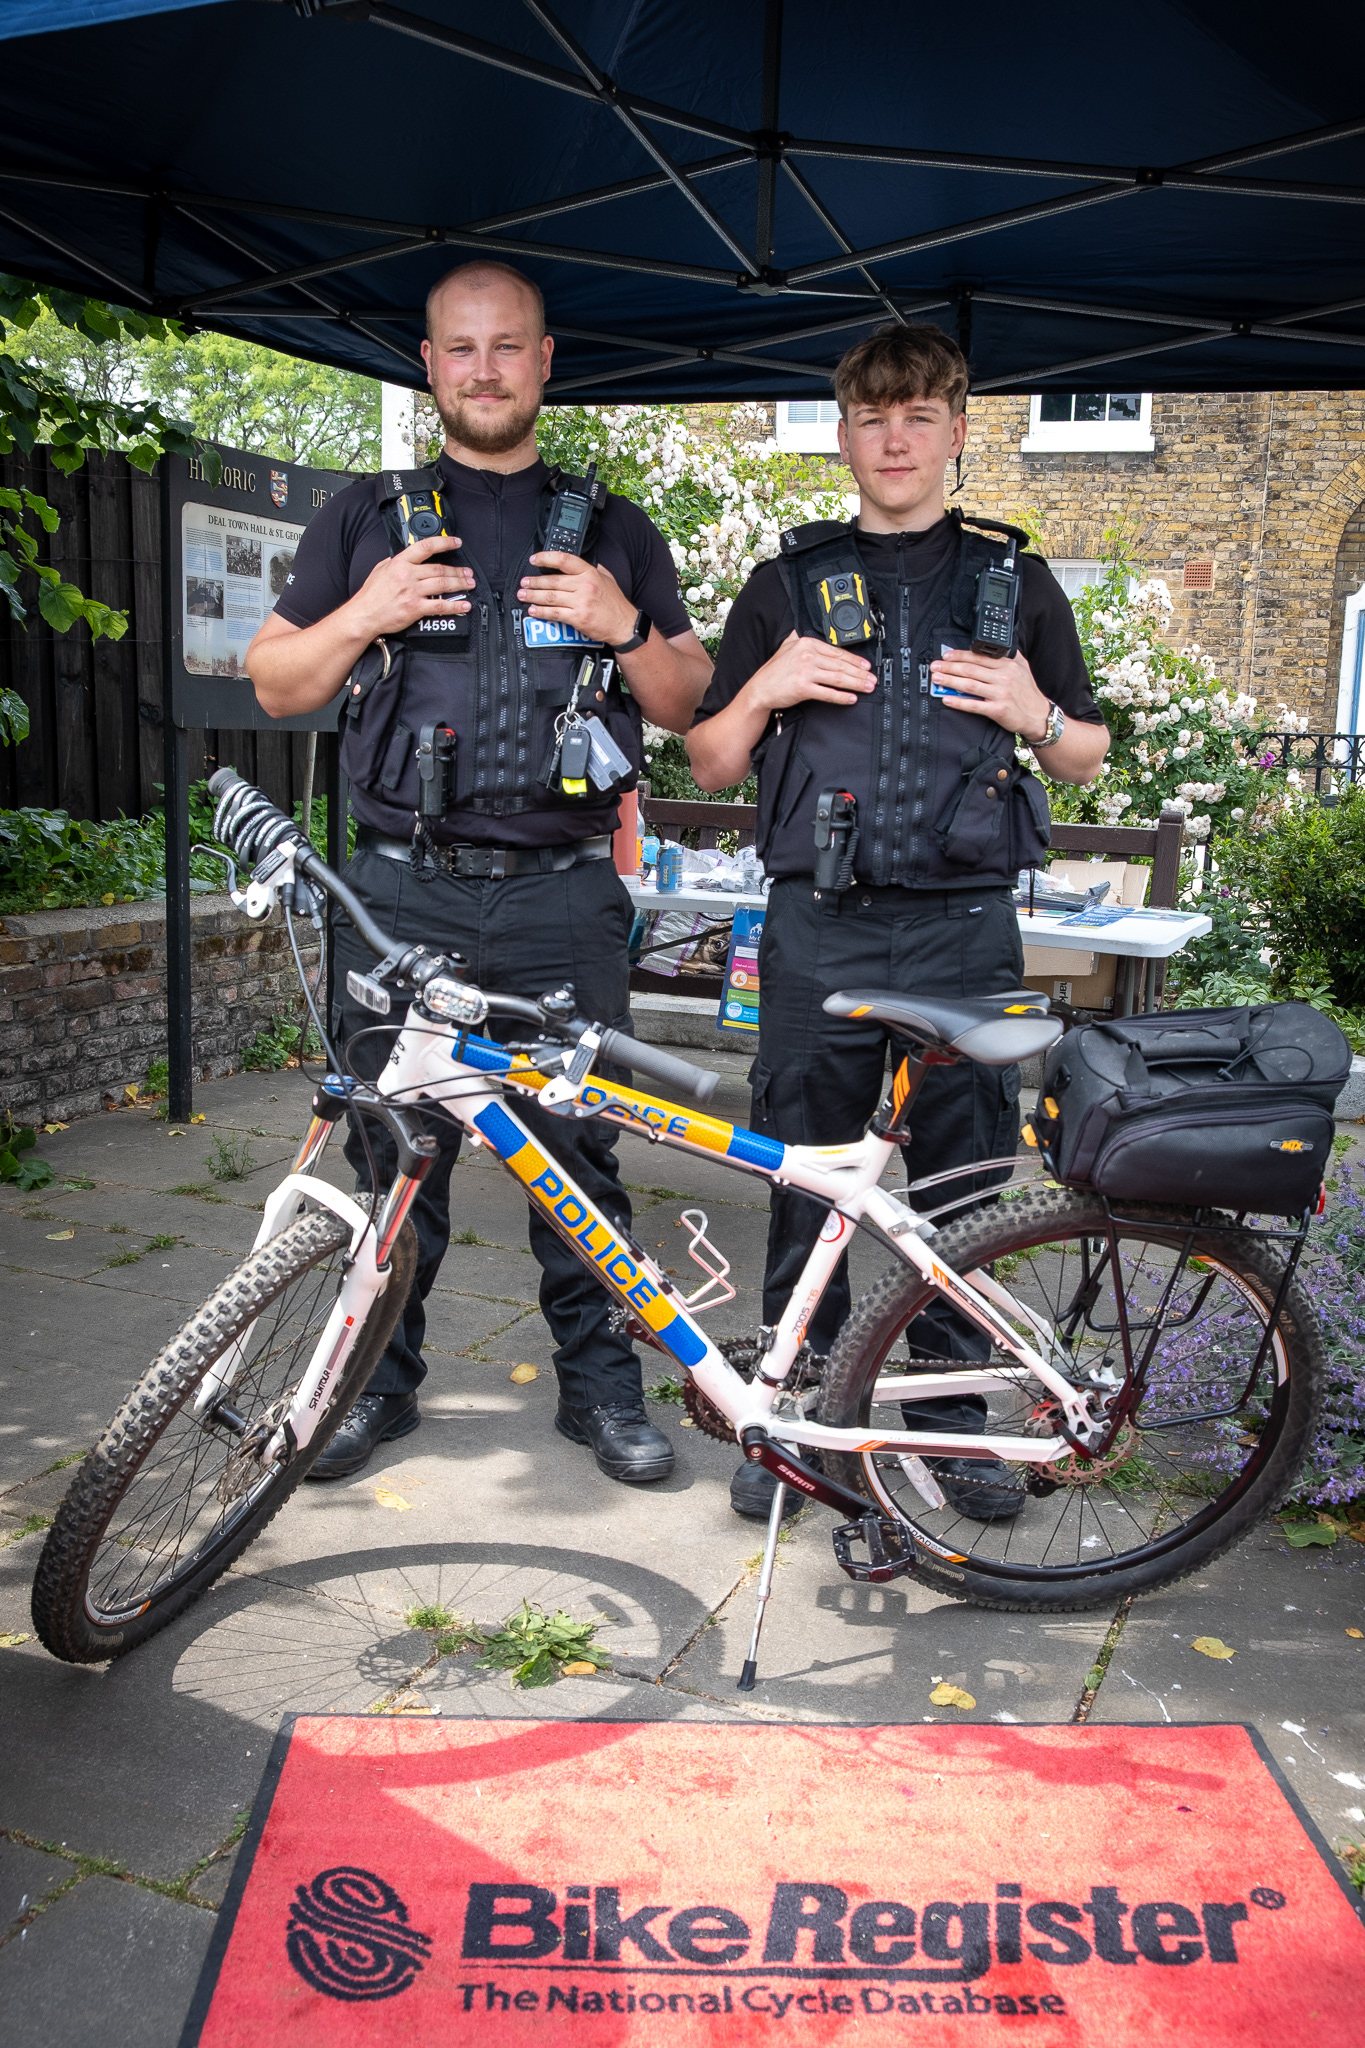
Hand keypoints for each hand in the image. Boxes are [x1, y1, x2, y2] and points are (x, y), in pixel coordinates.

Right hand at [346, 535, 474, 638]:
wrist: (364, 615)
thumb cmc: (371, 596)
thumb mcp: (380, 569)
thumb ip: (395, 562)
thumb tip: (407, 558)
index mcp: (400, 563)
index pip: (426, 547)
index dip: (444, 543)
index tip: (456, 542)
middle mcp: (407, 575)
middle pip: (439, 569)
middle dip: (458, 571)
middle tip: (468, 572)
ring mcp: (412, 592)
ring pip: (442, 584)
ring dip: (460, 584)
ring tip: (469, 584)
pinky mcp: (415, 608)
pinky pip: (440, 605)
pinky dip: (455, 605)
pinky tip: (464, 605)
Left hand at [518, 553, 638, 644]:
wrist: (624, 625)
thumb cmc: (615, 603)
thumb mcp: (607, 578)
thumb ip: (592, 568)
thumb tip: (576, 563)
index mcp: (590, 573)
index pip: (563, 560)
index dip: (546, 558)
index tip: (534, 559)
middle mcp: (584, 585)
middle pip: (552, 581)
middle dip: (534, 582)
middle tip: (524, 582)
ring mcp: (581, 602)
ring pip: (550, 597)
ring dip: (533, 596)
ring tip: (523, 595)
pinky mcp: (578, 618)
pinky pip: (554, 613)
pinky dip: (541, 612)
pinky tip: (533, 610)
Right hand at [746, 631, 876, 713]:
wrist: (760, 689)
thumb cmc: (774, 671)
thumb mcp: (786, 646)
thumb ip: (799, 637)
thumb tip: (807, 628)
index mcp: (807, 644)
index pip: (837, 652)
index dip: (855, 660)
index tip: (866, 666)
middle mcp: (808, 656)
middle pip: (841, 665)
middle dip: (860, 673)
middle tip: (872, 679)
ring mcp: (806, 672)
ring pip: (838, 678)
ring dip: (856, 684)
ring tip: (867, 688)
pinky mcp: (803, 688)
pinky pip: (827, 693)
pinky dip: (841, 697)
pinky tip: (851, 698)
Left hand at [929, 647, 1051, 739]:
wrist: (1038, 715)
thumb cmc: (1028, 692)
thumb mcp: (1023, 667)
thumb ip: (1009, 656)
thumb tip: (995, 647)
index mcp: (1007, 665)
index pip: (979, 657)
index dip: (960, 655)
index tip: (946, 655)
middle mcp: (1003, 677)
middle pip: (971, 669)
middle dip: (950, 667)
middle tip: (935, 666)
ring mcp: (1000, 694)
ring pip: (970, 685)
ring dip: (950, 681)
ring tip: (937, 679)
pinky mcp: (997, 710)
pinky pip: (974, 705)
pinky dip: (959, 702)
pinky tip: (947, 699)